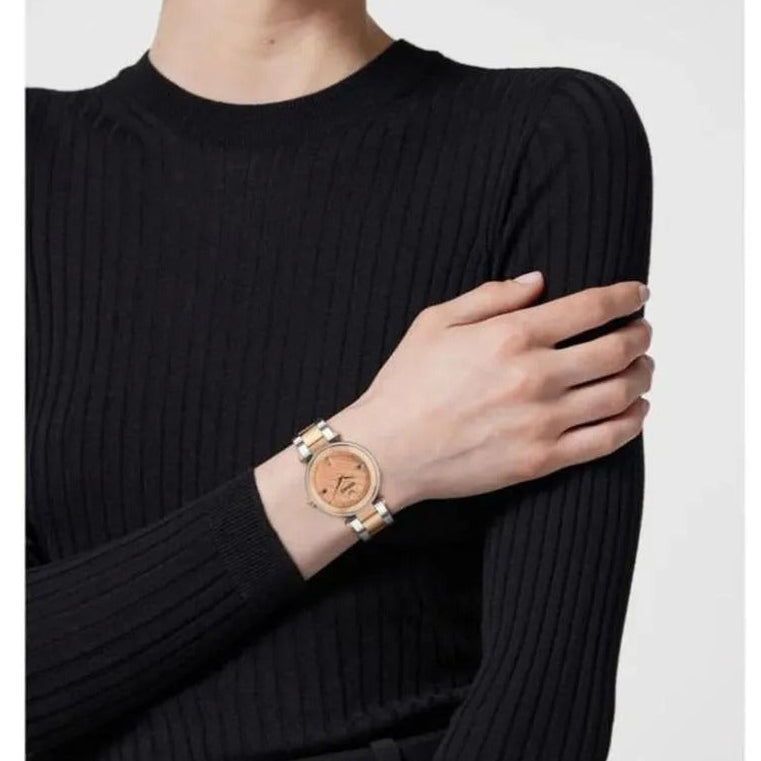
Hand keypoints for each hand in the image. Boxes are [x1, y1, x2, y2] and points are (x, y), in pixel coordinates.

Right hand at [331, 271, 652, 510]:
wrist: (388, 451)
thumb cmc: (405, 386)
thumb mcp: (435, 322)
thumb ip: (491, 296)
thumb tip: (538, 282)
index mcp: (511, 336)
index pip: (592, 308)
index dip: (625, 296)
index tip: (638, 293)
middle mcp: (535, 376)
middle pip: (618, 349)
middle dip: (640, 335)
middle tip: (642, 331)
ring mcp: (543, 422)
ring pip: (622, 393)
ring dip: (643, 375)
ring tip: (642, 368)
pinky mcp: (542, 460)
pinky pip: (608, 440)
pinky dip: (633, 421)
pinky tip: (636, 409)